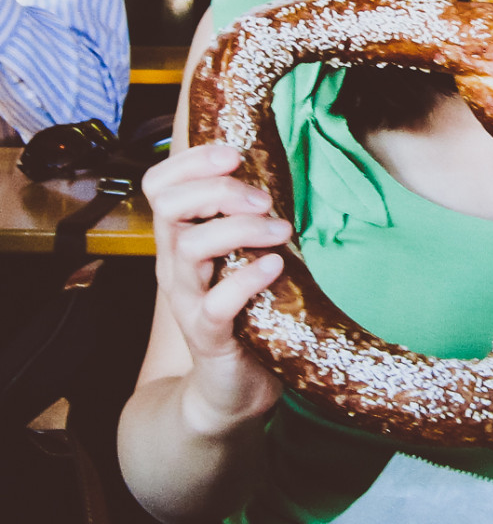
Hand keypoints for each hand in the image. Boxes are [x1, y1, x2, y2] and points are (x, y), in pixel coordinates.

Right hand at [142, 143, 288, 433]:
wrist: (228, 388)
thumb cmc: (241, 309)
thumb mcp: (237, 255)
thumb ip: (246, 217)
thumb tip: (281, 165)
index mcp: (180, 240)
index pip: (160, 186)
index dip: (191, 161)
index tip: (233, 154)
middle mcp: (174, 266)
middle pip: (169, 207)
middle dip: (217, 190)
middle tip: (264, 199)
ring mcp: (188, 300)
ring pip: (191, 247)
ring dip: (241, 228)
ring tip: (281, 231)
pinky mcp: (208, 335)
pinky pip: (218, 302)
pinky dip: (247, 278)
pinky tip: (274, 266)